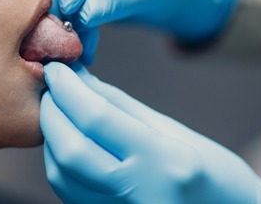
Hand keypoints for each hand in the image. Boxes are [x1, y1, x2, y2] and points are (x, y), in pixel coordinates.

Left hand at [40, 62, 260, 203]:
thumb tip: (76, 77)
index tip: (54, 69)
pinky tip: (66, 141)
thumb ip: (117, 104)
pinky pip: (69, 192)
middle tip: (49, 87)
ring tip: (57, 111)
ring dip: (51, 139)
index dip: (67, 89)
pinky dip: (59, 163)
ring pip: (61, 175)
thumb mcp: (170, 129)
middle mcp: (142, 193)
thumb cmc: (211, 171)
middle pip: (70, 151)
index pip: (97, 119)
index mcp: (165, 161)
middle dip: (51, 113)